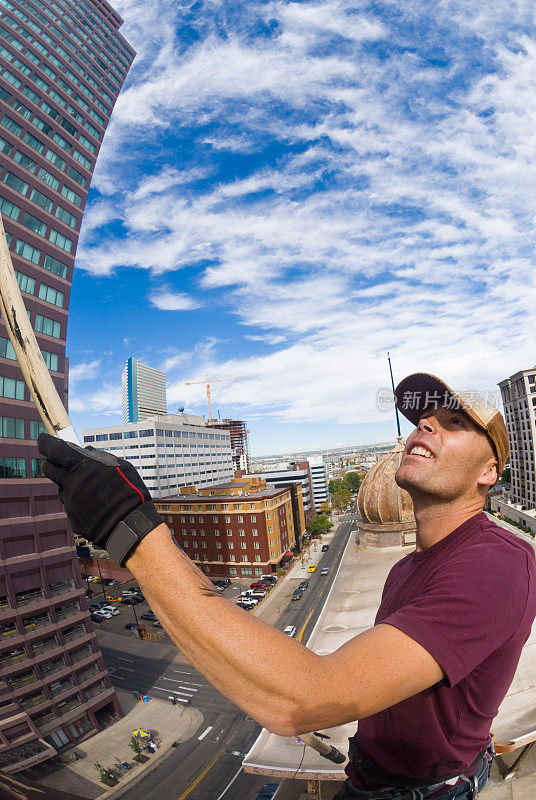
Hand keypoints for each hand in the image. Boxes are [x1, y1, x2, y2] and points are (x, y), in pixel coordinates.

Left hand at [38, 433, 162, 563]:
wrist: (131, 524)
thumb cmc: (130, 491)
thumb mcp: (120, 466)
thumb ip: (100, 456)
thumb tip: (86, 450)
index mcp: (83, 466)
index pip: (54, 449)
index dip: (45, 443)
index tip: (42, 439)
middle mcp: (71, 482)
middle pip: (49, 468)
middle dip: (53, 464)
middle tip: (64, 465)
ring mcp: (70, 501)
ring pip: (63, 488)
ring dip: (73, 486)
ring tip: (96, 492)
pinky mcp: (72, 518)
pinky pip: (72, 506)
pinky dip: (81, 504)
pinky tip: (98, 507)